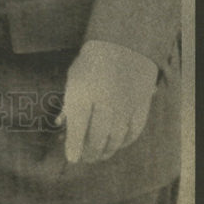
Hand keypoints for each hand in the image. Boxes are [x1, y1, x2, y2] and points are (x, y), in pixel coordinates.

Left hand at [56, 40, 158, 163]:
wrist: (122, 45)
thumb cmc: (92, 63)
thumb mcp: (74, 78)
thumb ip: (70, 102)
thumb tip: (62, 124)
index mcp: (83, 89)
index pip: (78, 125)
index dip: (74, 145)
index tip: (72, 158)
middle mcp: (105, 98)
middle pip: (98, 135)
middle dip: (90, 151)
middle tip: (85, 159)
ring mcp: (126, 103)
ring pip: (116, 137)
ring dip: (106, 150)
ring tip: (98, 156)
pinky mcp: (141, 105)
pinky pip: (133, 131)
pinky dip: (124, 142)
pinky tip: (116, 145)